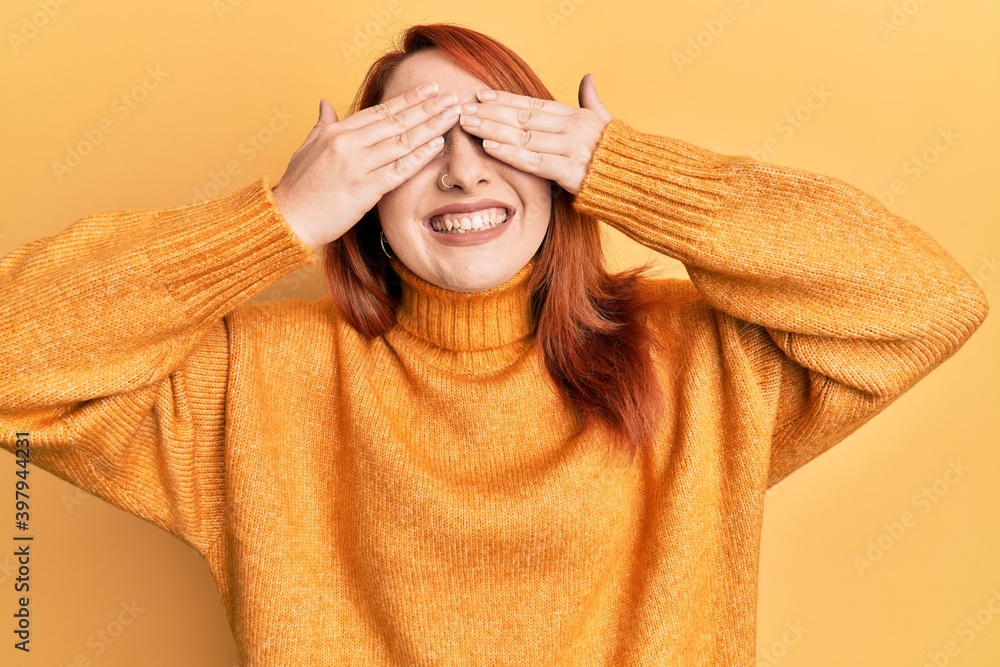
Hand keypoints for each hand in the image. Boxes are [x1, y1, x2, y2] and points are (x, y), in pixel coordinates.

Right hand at [272, 82, 461, 250]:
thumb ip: (322, 124)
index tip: (430, 89)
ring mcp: (356, 166)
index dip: (408, 99)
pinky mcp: (364, 190)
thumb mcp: (307, 148)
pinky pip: (398, 170)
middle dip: (427, 108)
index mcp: (336, 132)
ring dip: (431, 127)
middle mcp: (348, 144)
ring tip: (452, 115)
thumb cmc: (298, 187)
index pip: (380, 111)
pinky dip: (419, 156)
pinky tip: (437, 145)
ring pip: (401, 142)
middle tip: (451, 97)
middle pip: (396, 121)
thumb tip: (326, 102)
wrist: (288, 219)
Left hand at [457, 73, 612, 195]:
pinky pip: (534, 161)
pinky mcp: (570, 172)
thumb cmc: (619, 155)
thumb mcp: (606, 122)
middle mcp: (572, 129)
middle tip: (464, 109)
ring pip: (524, 137)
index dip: (505, 99)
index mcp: (576, 116)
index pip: (533, 105)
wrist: (640, 181)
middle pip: (523, 118)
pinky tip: (489, 146)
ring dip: (493, 129)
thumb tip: (587, 78)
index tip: (482, 95)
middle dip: (491, 112)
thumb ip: (592, 100)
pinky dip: (510, 153)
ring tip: (469, 124)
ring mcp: (571, 149)